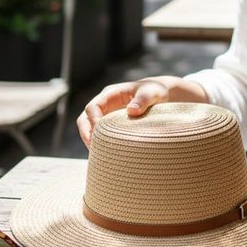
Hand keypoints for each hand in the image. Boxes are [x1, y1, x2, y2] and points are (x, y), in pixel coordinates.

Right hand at [76, 76, 207, 147]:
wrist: (162, 94)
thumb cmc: (156, 91)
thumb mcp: (152, 93)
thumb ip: (143, 100)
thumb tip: (132, 111)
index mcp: (111, 94)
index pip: (93, 107)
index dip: (92, 120)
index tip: (99, 132)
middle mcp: (105, 104)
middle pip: (85, 118)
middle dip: (86, 133)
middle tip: (92, 148)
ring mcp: (107, 115)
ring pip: (90, 128)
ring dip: (91, 141)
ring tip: (98, 156)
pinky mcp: (112, 125)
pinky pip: (101, 134)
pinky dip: (101, 144)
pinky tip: (107, 155)